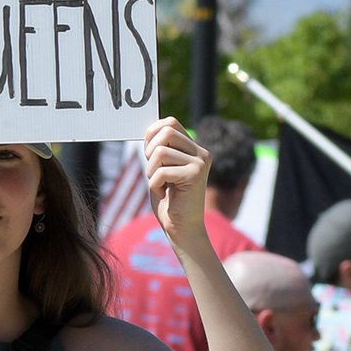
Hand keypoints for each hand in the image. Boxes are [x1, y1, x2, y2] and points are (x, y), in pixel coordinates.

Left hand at [143, 116, 209, 252]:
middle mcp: (201, 153)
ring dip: (151, 172)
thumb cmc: (168, 200)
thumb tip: (150, 128)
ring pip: (160, 152)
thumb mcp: (161, 168)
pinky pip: (162, 171)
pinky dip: (155, 185)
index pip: (171, 122)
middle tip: (153, 172)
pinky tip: (164, 194)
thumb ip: (159, 149)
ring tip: (160, 185)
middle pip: (166, 132)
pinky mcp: (196, 175)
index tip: (148, 153)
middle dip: (150, 152)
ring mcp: (201, 163)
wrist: (181, 229)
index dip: (152, 133)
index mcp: (194, 148)